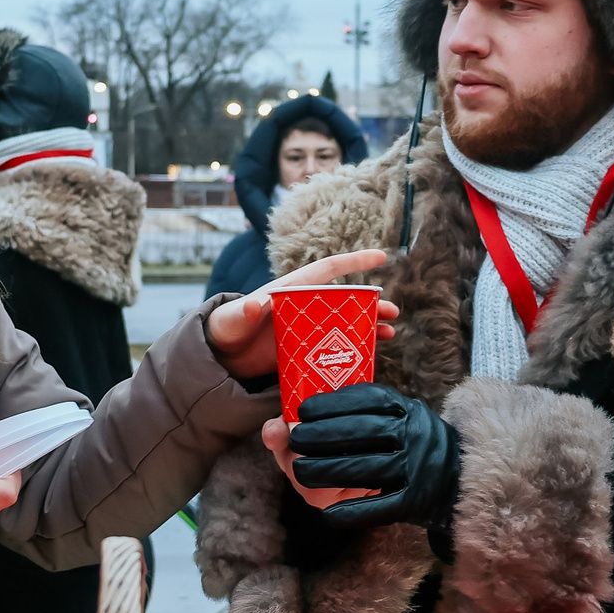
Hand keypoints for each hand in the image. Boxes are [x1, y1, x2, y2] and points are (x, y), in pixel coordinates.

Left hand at [206, 249, 399, 380]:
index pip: (328, 269)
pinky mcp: (306, 348)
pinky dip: (354, 347)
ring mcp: (308, 327)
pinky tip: (369, 355)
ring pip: (345, 322)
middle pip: (345, 299)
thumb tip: (255, 305)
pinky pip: (336, 345)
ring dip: (369, 325)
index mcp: (292, 289)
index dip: (355, 262)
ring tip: (389, 333)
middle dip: (371, 303)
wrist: (221, 356)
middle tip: (392, 312)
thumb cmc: (226, 328)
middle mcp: (305, 305)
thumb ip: (244, 311)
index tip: (381, 256)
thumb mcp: (234, 318)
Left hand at [281, 382, 461, 529]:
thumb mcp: (396, 418)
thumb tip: (292, 419)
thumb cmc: (413, 443)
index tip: (302, 410)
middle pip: (362, 433)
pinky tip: (327, 514)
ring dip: (327, 471)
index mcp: (407, 409)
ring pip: (366, 469)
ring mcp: (417, 467)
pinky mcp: (417, 501)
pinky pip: (381, 507)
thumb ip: (354, 416)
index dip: (331, 404)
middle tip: (295, 440)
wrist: (462, 478)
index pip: (367, 399)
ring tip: (300, 472)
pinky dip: (352, 512)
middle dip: (321, 436)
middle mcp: (415, 434)